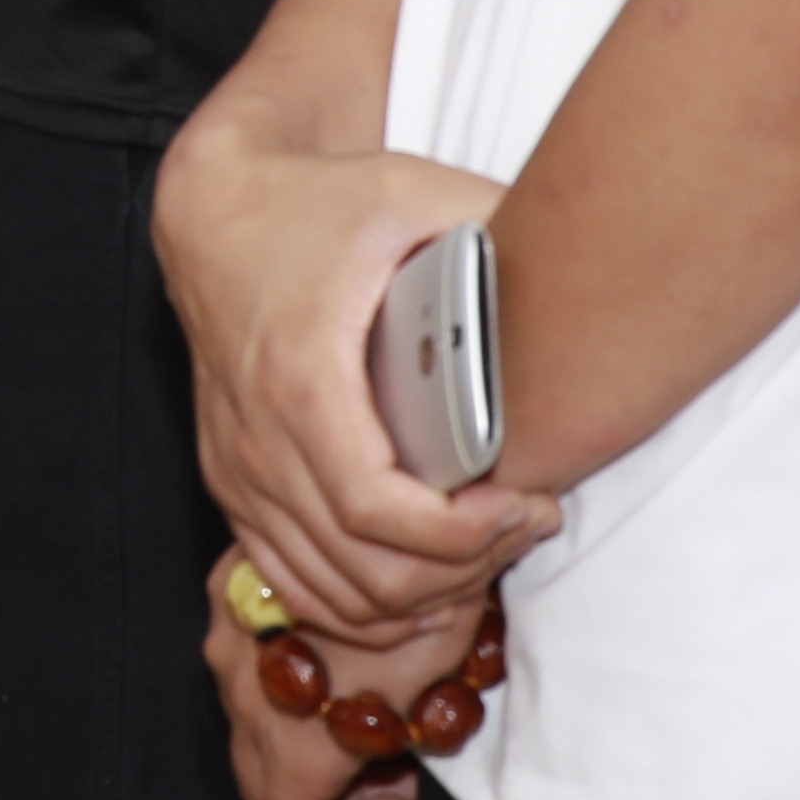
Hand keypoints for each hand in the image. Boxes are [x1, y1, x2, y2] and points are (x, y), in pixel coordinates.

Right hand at [156, 118, 542, 636]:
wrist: (211, 209)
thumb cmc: (312, 204)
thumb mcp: (409, 193)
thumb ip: (498, 222)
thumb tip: (588, 252)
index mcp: (300, 379)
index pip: (376, 509)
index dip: (461, 535)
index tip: (527, 505)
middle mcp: (258, 439)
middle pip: (365, 567)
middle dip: (463, 569)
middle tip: (528, 525)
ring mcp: (238, 470)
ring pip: (333, 592)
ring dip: (422, 596)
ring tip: (489, 552)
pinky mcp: (231, 484)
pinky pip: (294, 583)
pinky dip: (362, 606)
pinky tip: (423, 589)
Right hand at [203, 578, 491, 799]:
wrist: (377, 504)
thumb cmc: (423, 602)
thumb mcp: (438, 684)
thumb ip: (428, 725)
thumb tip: (445, 731)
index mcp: (291, 737)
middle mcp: (243, 694)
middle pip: (261, 779)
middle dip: (325, 787)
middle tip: (387, 759)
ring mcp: (227, 639)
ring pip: (248, 717)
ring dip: (303, 725)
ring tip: (369, 695)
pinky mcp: (226, 590)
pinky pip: (242, 656)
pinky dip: (284, 672)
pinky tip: (338, 640)